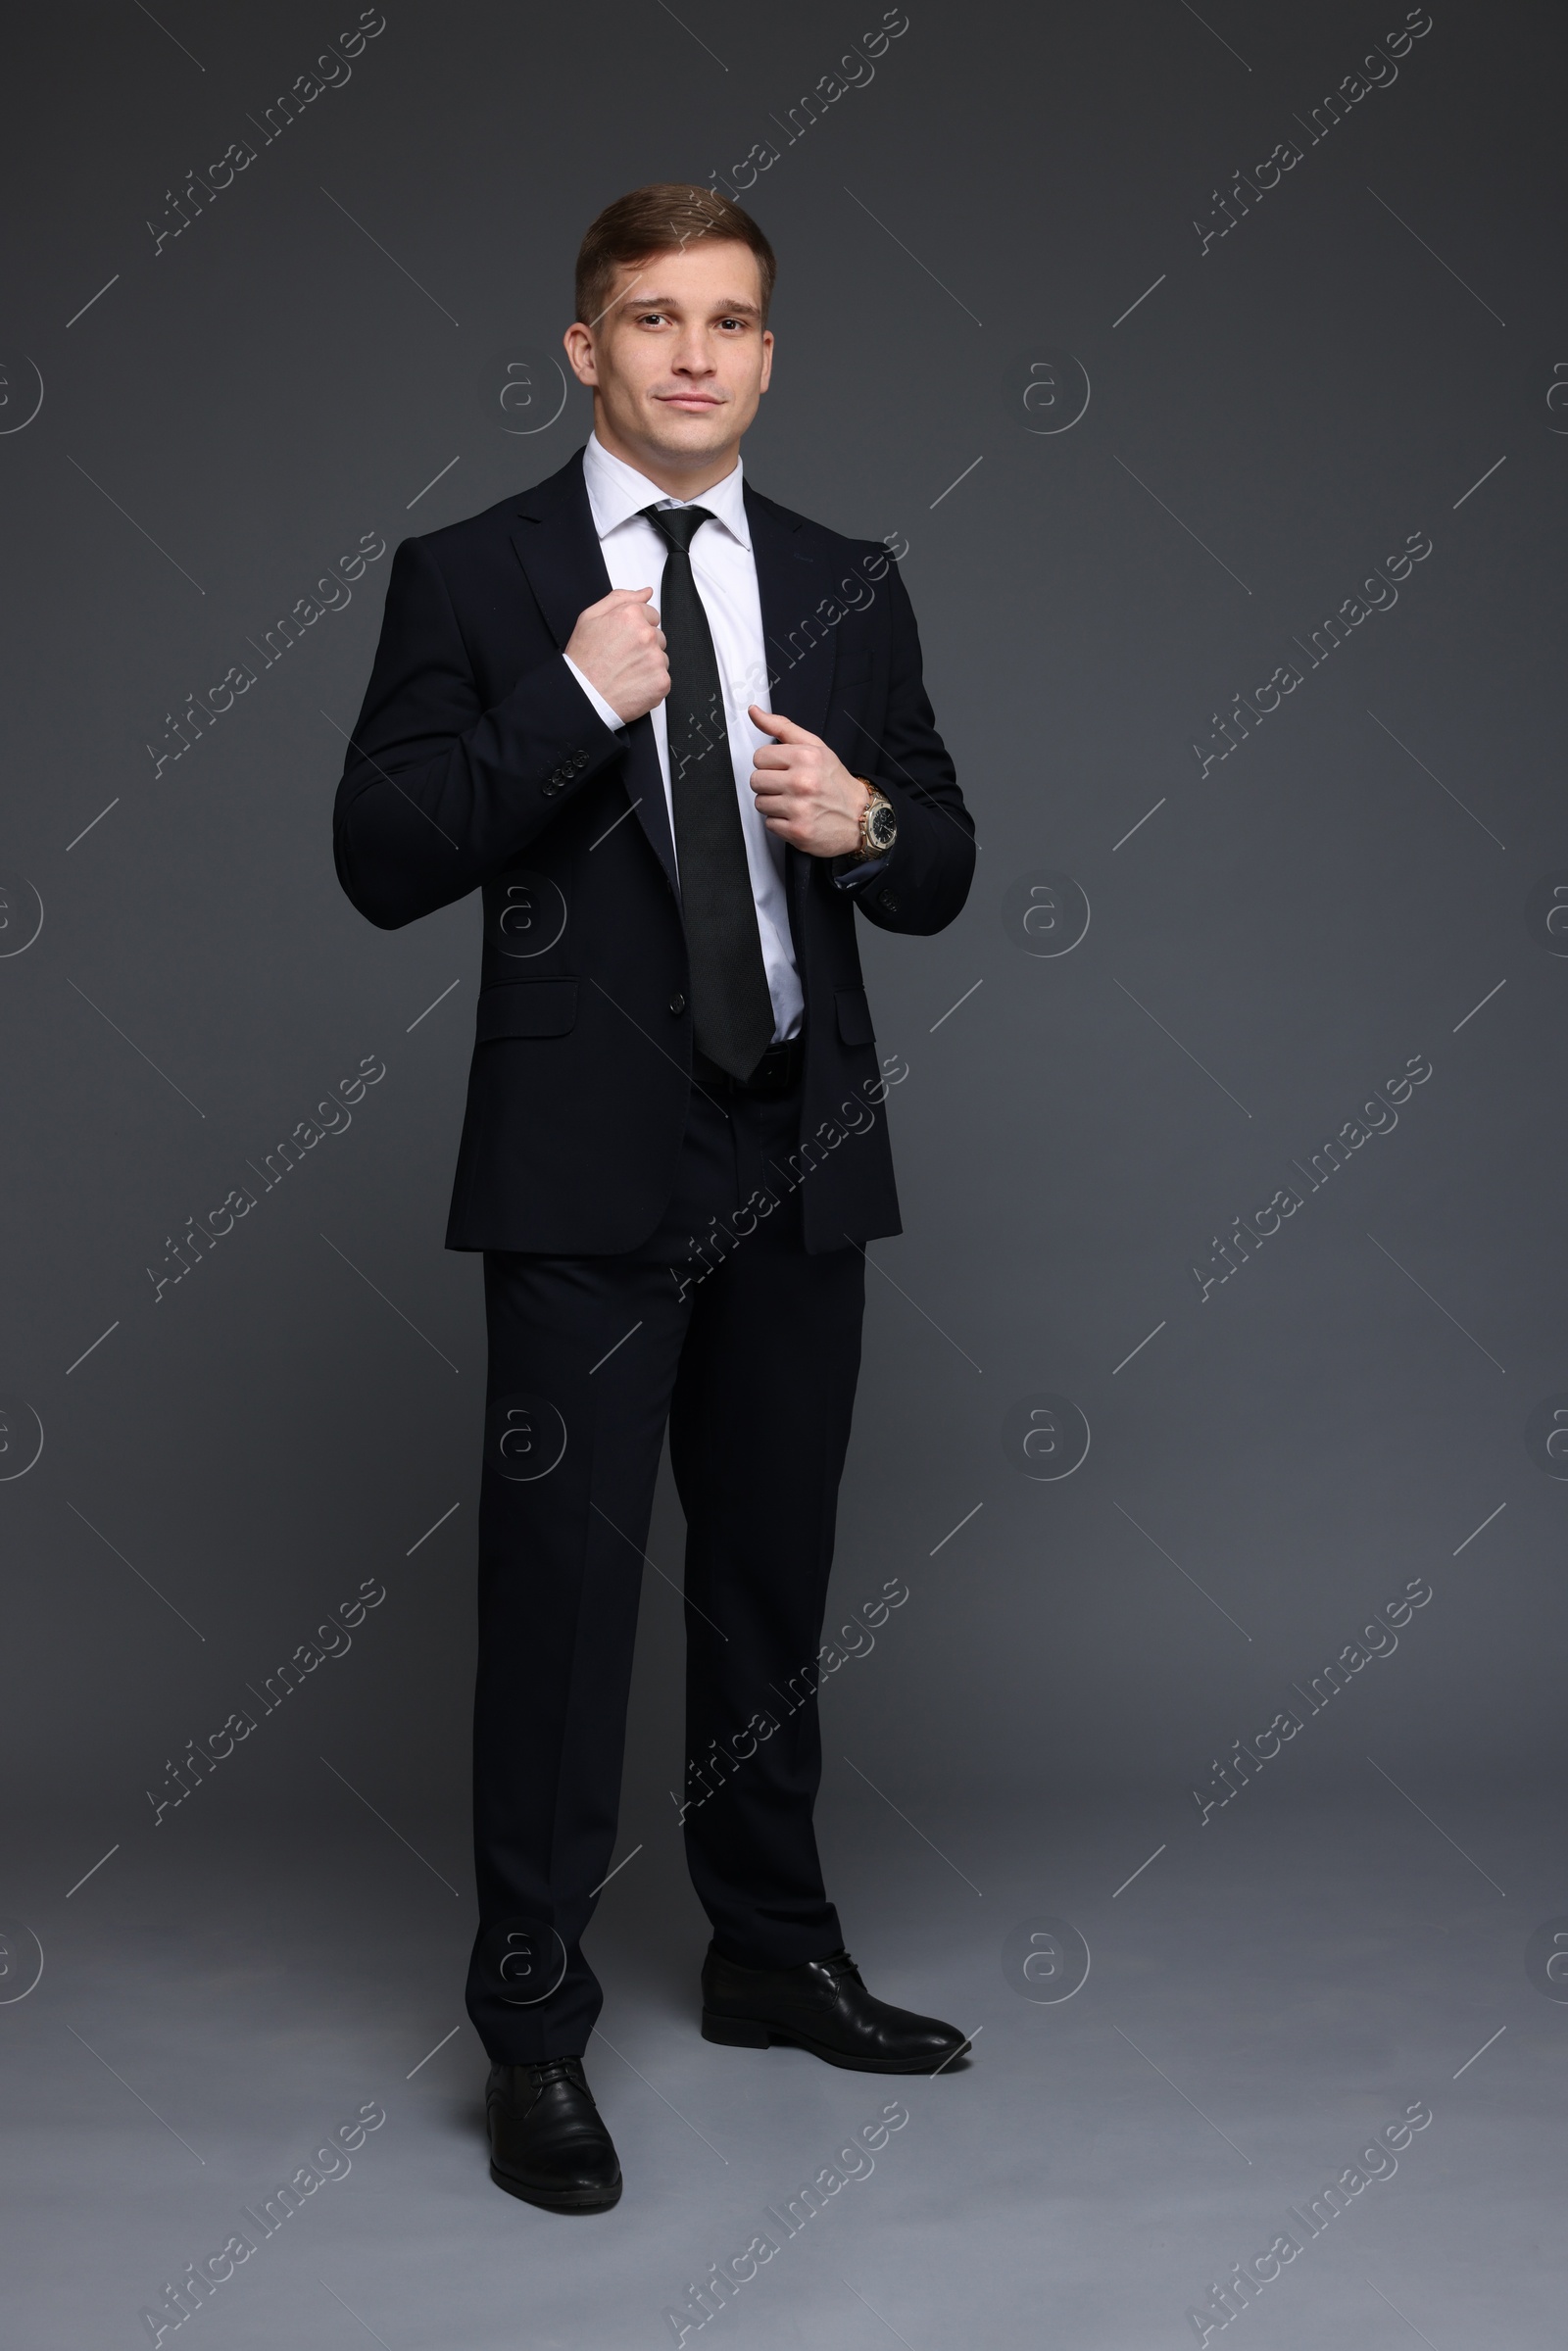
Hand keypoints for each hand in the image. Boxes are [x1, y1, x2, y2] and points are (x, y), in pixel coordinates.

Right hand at [564, 587, 668, 722]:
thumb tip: (645, 592)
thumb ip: (620, 598)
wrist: (583, 697)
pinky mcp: (662, 681)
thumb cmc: (583, 660)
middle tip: (621, 658)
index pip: (651, 615)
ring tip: (625, 672)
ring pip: (661, 658)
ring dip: (648, 664)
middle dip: (644, 645)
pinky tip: (632, 684)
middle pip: (658, 636)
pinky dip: (651, 683)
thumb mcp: (590, 618)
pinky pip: (663, 678)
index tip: (623, 641)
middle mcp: (646, 635)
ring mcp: (656, 659)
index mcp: (631, 616)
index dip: (635, 628)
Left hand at [747, 705, 867, 856]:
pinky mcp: (797, 831)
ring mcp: (799, 808)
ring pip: (760, 803)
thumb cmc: (835, 782)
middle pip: (756, 780)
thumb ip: (782, 727)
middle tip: (789, 787)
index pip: (759, 757)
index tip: (784, 769)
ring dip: (774, 804)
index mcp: (805, 757)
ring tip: (794, 802)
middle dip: (770, 784)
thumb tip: (754, 711)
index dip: (770, 764)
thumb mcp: (815, 747)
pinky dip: (780, 823)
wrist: (860, 817)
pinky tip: (797, 817)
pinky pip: (769, 824)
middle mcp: (802, 782)